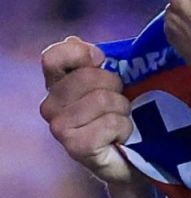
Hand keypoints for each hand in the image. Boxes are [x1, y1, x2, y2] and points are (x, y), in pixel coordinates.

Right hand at [40, 36, 134, 183]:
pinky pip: (110, 123)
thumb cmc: (121, 113)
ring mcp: (59, 128)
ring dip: (123, 109)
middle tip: (120, 102)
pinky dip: (125, 128)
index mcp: (57, 84)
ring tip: (122, 120)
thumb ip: (95, 59)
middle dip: (116, 86)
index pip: (54, 57)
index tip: (102, 61)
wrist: (133, 157)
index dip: (82, 54)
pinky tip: (121, 137)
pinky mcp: (75, 147)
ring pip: (102, 99)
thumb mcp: (112, 80)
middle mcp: (51, 105)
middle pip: (88, 76)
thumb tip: (75, 41)